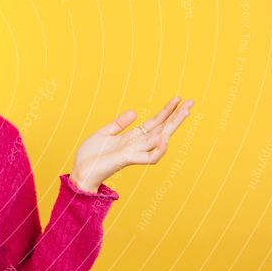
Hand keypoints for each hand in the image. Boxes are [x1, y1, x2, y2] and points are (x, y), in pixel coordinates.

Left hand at [70, 96, 194, 191]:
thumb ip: (119, 124)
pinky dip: (158, 150)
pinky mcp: (127, 159)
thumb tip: (135, 112)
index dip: (166, 111)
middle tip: (191, 102)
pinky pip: (149, 157)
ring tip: (185, 112)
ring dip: (173, 125)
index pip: (154, 123)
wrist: (80, 171)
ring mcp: (134, 152)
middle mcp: (137, 145)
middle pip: (162, 129)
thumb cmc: (91, 156)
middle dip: (176, 116)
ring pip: (160, 139)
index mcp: (132, 138)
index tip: (177, 99)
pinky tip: (165, 139)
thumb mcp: (104, 134)